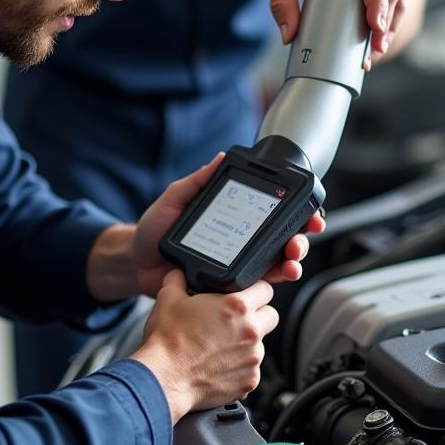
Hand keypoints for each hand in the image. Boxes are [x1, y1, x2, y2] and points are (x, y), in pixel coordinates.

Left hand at [131, 154, 325, 297]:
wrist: (135, 263)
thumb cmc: (153, 230)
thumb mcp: (175, 198)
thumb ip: (198, 181)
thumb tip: (220, 158)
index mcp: (235, 217)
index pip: (273, 213)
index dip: (297, 213)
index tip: (309, 212)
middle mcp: (242, 241)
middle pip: (283, 240)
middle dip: (301, 240)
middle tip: (300, 241)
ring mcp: (238, 264)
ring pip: (276, 265)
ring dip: (292, 263)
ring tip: (292, 263)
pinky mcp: (229, 286)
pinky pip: (255, 286)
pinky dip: (271, 283)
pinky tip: (276, 279)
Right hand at [131, 270, 276, 421]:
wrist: (163, 378)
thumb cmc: (168, 342)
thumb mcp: (168, 299)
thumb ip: (178, 279)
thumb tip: (178, 274)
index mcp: (237, 306)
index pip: (266, 289)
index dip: (255, 291)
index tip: (247, 296)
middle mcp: (251, 331)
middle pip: (271, 316)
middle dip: (257, 317)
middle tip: (236, 322)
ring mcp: (253, 357)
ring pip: (261, 345)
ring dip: (247, 344)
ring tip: (221, 347)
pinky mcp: (249, 380)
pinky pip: (252, 369)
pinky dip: (239, 367)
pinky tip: (219, 365)